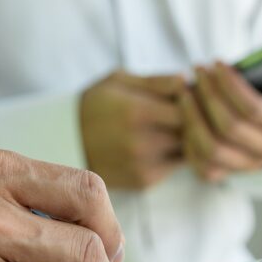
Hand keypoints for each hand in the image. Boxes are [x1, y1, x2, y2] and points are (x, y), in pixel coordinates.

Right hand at [80, 70, 186, 189]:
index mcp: (137, 112)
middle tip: (192, 110)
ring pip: (188, 151)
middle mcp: (142, 143)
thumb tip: (187, 80)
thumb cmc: (96, 103)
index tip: (190, 94)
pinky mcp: (144, 181)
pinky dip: (176, 154)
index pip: (189, 108)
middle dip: (196, 121)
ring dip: (189, 139)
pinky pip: (175, 166)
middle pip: (192, 132)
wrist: (65, 141)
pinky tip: (164, 141)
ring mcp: (144, 165)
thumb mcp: (119, 81)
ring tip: (176, 124)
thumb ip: (156, 81)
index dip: (195, 100)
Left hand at [181, 62, 261, 181]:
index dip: (231, 85)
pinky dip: (189, 140)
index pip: (254, 109)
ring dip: (193, 117)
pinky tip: (185, 113)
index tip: (217, 62)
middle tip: (198, 68)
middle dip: (209, 94)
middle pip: (229, 127)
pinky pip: (202, 164)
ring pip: (212, 148)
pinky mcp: (229, 172)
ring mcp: (248, 165)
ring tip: (184, 88)